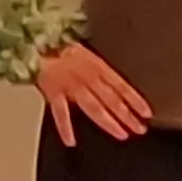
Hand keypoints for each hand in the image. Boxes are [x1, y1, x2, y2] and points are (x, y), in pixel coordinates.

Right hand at [34, 41, 151, 145]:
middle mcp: (88, 76)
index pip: (122, 86)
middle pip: (112, 99)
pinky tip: (71, 141)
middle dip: (127, 116)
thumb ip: (98, 70)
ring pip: (94, 107)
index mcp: (97, 65)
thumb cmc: (58, 44)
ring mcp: (71, 85)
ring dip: (109, 122)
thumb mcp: (86, 53)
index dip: (136, 100)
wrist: (35, 39)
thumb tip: (113, 86)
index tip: (147, 113)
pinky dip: (65, 128)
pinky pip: (60, 113)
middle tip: (139, 129)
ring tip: (121, 134)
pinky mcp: (53, 92)